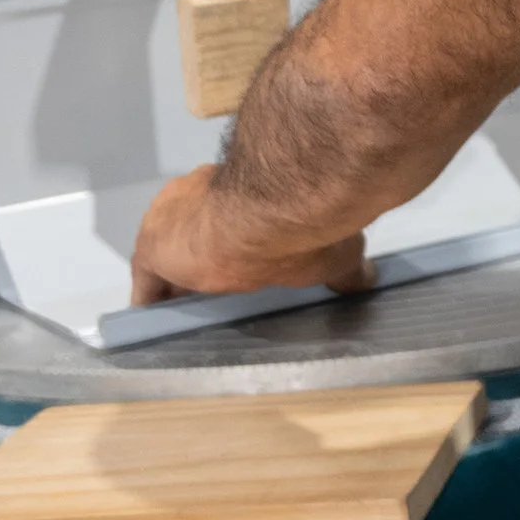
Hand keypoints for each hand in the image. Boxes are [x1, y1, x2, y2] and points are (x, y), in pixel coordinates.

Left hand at [129, 167, 375, 306]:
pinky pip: (148, 285)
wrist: (267, 214)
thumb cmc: (302, 227)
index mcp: (242, 190)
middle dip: (201, 263)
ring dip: (177, 283)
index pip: (228, 218)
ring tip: (187, 315)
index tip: (240, 269)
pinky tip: (157, 329)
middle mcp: (199, 194)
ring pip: (170, 259)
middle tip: (213, 295)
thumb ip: (348, 265)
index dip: (232, 245)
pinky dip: (153, 305)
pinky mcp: (153, 249)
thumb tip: (371, 278)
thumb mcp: (336, 249)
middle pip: (192, 237)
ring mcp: (171, 219)